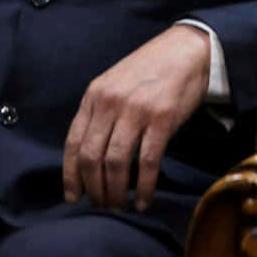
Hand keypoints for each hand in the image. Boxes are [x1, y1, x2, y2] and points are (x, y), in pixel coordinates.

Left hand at [62, 24, 210, 211]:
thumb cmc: (149, 71)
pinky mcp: (162, 120)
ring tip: (120, 205)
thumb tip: (89, 156)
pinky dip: (144, 188)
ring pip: (116, 163)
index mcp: (94, 96)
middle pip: (92, 157)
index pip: (74, 143)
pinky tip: (144, 201)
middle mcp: (110, 103)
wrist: (185, 51)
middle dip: (94, 189)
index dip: (71, 175)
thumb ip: (99, 112)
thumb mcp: (113, 84)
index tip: (73, 197)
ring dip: (116, 192)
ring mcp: (136, 111)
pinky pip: (148, 163)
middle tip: (102, 205)